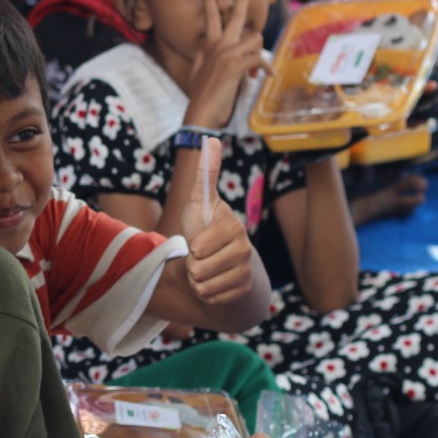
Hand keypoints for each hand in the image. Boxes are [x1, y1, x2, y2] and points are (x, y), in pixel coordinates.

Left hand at [179, 137, 255, 306]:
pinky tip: (213, 283)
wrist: (218, 259)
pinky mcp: (244, 290)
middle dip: (191, 267)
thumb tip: (210, 139)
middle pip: (200, 269)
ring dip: (197, 281)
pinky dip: (206, 294)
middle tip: (199, 257)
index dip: (192, 248)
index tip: (195, 244)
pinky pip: (213, 299)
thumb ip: (205, 174)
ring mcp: (246, 270)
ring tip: (204, 269)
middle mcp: (244, 247)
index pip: (199, 246)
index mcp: (232, 225)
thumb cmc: (205, 227)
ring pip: (205, 286)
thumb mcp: (199, 201)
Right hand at [184, 0, 267, 129]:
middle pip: (234, 13)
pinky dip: (265, 68)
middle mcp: (218, 45)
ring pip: (256, 37)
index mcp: (210, 45)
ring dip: (260, 51)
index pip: (209, 15)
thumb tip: (205, 46)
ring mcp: (226, 53)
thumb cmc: (201, 94)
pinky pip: (258, 58)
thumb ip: (204, 55)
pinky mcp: (235, 65)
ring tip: (254, 70)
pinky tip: (268, 77)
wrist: (200, 113)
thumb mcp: (198, 70)